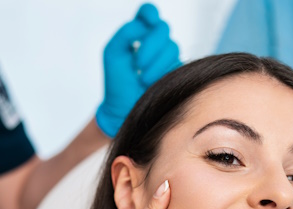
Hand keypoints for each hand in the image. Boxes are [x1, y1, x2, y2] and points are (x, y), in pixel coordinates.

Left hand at [95, 3, 181, 136]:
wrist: (124, 111)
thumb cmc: (117, 83)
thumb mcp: (113, 54)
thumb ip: (126, 33)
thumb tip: (145, 25)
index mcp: (138, 33)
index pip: (148, 13)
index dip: (150, 13)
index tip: (148, 21)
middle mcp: (155, 42)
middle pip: (163, 28)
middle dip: (150, 45)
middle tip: (137, 64)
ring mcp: (167, 56)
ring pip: (172, 47)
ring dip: (155, 63)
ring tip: (142, 79)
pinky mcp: (177, 71)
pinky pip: (178, 64)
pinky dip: (163, 73)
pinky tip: (151, 83)